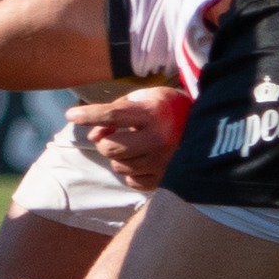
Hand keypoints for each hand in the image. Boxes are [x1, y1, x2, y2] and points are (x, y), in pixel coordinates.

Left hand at [66, 87, 191, 190]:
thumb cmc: (170, 109)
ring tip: (134, 145)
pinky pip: (131, 181)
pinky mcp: (164, 180)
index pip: (113, 115)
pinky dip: (131, 171)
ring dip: (119, 156)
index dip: (89, 115)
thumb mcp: (146, 98)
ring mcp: (161, 163)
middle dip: (105, 140)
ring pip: (118, 166)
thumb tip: (94, 135)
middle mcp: (157, 140)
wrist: (208, 130)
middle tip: (113, 134)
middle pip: (110, 147)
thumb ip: (117, 110)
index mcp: (153, 114)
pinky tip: (142, 160)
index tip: (70, 114)